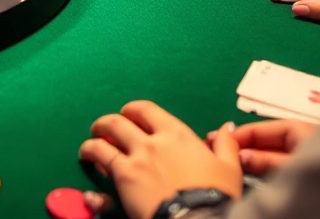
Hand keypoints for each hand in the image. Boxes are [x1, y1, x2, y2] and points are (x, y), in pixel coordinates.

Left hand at [79, 101, 242, 218]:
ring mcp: (135, 157)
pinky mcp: (123, 176)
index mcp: (177, 135)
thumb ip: (226, 145)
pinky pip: (99, 158)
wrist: (200, 218)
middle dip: (107, 123)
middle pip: (118, 121)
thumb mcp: (230, 168)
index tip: (130, 115)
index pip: (147, 110)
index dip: (133, 110)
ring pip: (103, 138)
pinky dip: (91, 156)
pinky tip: (89, 160)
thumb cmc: (217, 196)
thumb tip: (226, 129)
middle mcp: (153, 141)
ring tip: (89, 145)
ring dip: (93, 139)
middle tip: (103, 129)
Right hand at [209, 119, 318, 174]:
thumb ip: (267, 160)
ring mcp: (302, 150)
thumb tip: (240, 156)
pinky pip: (276, 160)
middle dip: (239, 145)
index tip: (216, 140)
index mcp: (297, 129)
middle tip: (214, 148)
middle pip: (262, 140)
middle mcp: (298, 137)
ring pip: (268, 151)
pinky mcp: (304, 163)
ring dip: (249, 155)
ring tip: (226, 159)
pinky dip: (261, 163)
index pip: (259, 129)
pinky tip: (248, 168)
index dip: (236, 135)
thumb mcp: (295, 164)